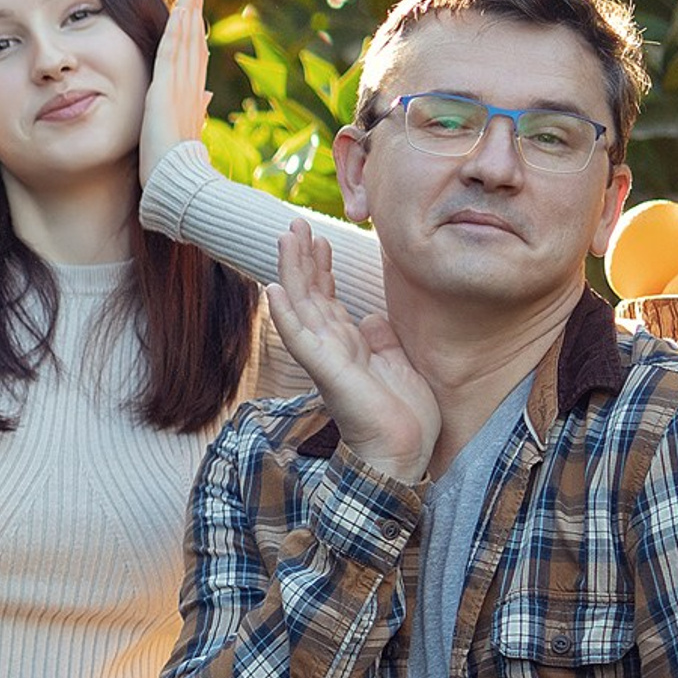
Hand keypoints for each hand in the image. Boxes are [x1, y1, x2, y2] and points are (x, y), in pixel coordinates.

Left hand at [140, 0, 212, 184]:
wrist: (178, 183)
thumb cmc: (176, 167)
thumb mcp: (185, 133)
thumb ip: (196, 112)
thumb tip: (206, 99)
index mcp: (192, 97)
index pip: (195, 57)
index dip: (195, 32)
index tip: (194, 10)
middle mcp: (191, 87)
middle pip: (195, 41)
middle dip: (195, 12)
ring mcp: (180, 86)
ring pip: (187, 40)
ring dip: (189, 10)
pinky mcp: (167, 88)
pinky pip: (173, 50)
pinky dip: (178, 28)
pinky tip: (180, 8)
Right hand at [264, 221, 438, 481]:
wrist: (403, 454)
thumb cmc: (402, 417)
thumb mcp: (397, 363)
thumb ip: (382, 337)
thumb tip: (373, 316)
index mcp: (346, 345)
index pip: (326, 298)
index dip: (320, 267)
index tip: (318, 237)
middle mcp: (330, 348)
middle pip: (309, 294)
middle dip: (302, 257)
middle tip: (295, 223)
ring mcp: (325, 359)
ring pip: (302, 306)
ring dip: (292, 270)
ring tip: (285, 238)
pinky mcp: (328, 372)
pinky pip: (301, 339)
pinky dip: (286, 314)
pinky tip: (274, 289)